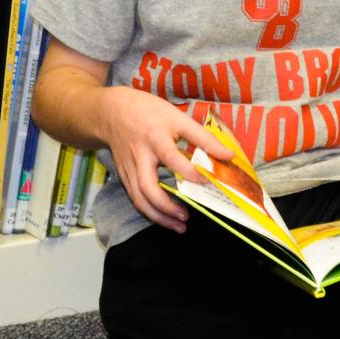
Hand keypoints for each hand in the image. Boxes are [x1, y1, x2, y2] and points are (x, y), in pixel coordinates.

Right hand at [100, 87, 233, 232]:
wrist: (111, 112)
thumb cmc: (149, 112)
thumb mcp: (177, 117)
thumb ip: (203, 138)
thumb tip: (228, 156)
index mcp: (155, 138)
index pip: (172, 158)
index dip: (191, 172)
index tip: (210, 181)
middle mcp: (140, 156)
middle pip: (147, 187)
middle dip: (166, 207)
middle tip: (186, 217)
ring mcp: (129, 168)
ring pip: (139, 198)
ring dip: (158, 216)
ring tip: (179, 226)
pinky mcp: (124, 176)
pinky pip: (135, 198)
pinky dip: (150, 211)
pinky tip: (165, 218)